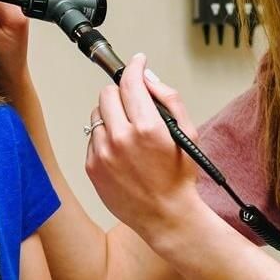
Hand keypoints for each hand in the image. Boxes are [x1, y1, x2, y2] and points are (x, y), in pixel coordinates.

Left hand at [85, 54, 202, 236]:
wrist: (166, 216)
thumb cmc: (179, 178)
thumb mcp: (187, 133)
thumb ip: (169, 99)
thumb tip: (149, 79)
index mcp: (146, 127)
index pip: (130, 82)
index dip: (134, 67)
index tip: (137, 63)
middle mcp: (120, 138)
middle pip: (107, 94)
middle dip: (122, 93)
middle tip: (134, 103)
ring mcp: (102, 153)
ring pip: (97, 114)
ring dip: (111, 115)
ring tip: (128, 131)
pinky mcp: (92, 167)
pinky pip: (92, 137)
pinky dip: (104, 137)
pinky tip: (121, 150)